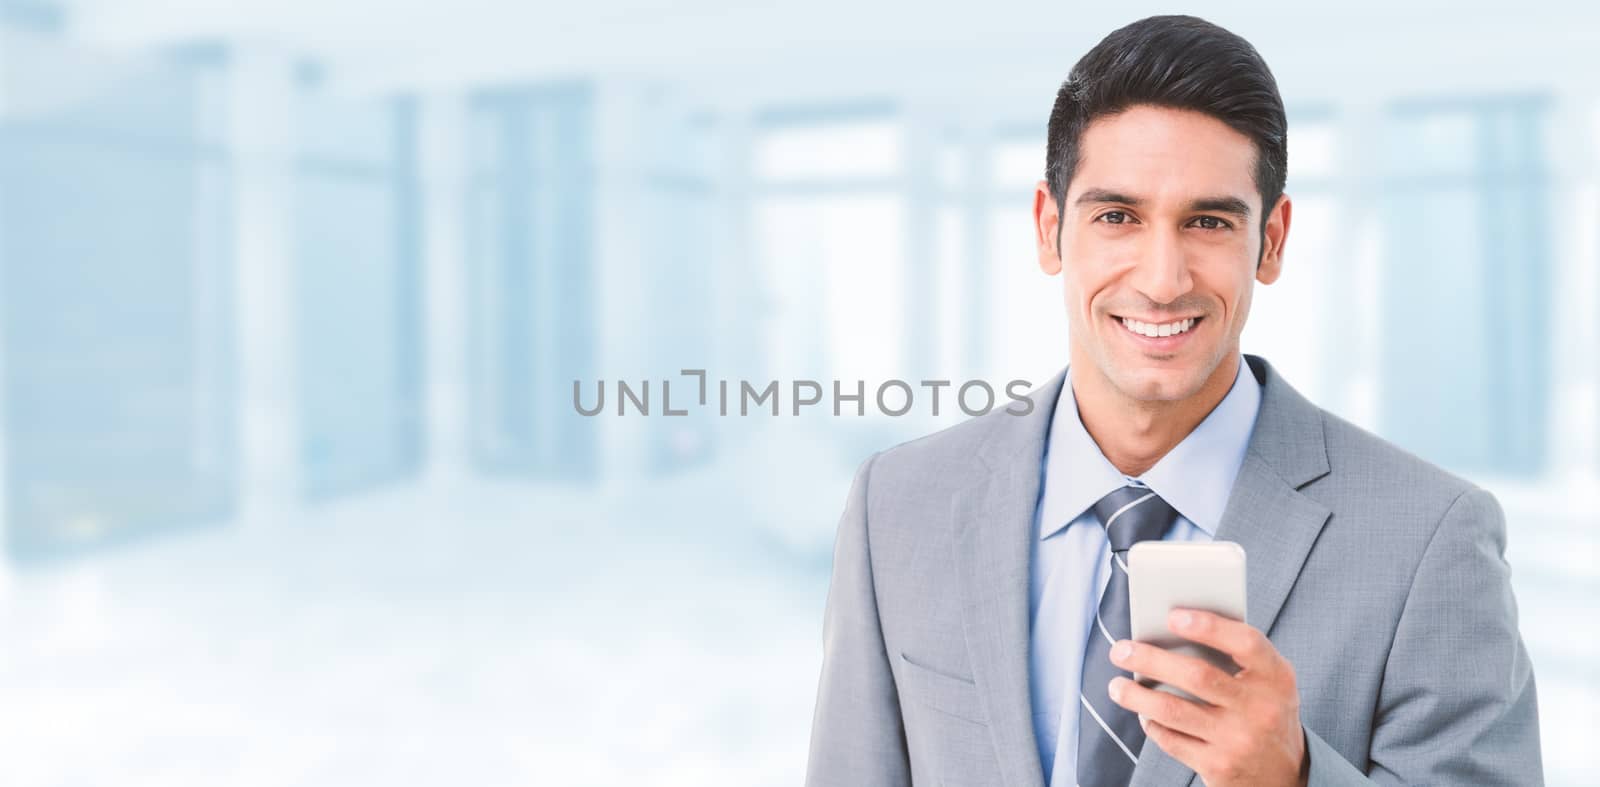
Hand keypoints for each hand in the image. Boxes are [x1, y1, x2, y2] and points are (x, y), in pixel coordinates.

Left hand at [1106, 609, 1307, 786]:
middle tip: (1120, 650)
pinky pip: (1172, 740)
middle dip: (1151, 659)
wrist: (1285, 774)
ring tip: (1116, 685)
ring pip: (1173, 711)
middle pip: (1197, 676)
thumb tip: (1169, 630)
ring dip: (1136, 695)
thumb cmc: (1263, 711)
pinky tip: (1142, 713)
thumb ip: (1234, 655)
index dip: (1209, 626)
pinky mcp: (1218, 767)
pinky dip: (1151, 724)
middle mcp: (1261, 709)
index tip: (1172, 616)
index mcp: (1277, 678)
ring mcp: (1238, 740)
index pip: (1246, 643)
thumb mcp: (1267, 682)